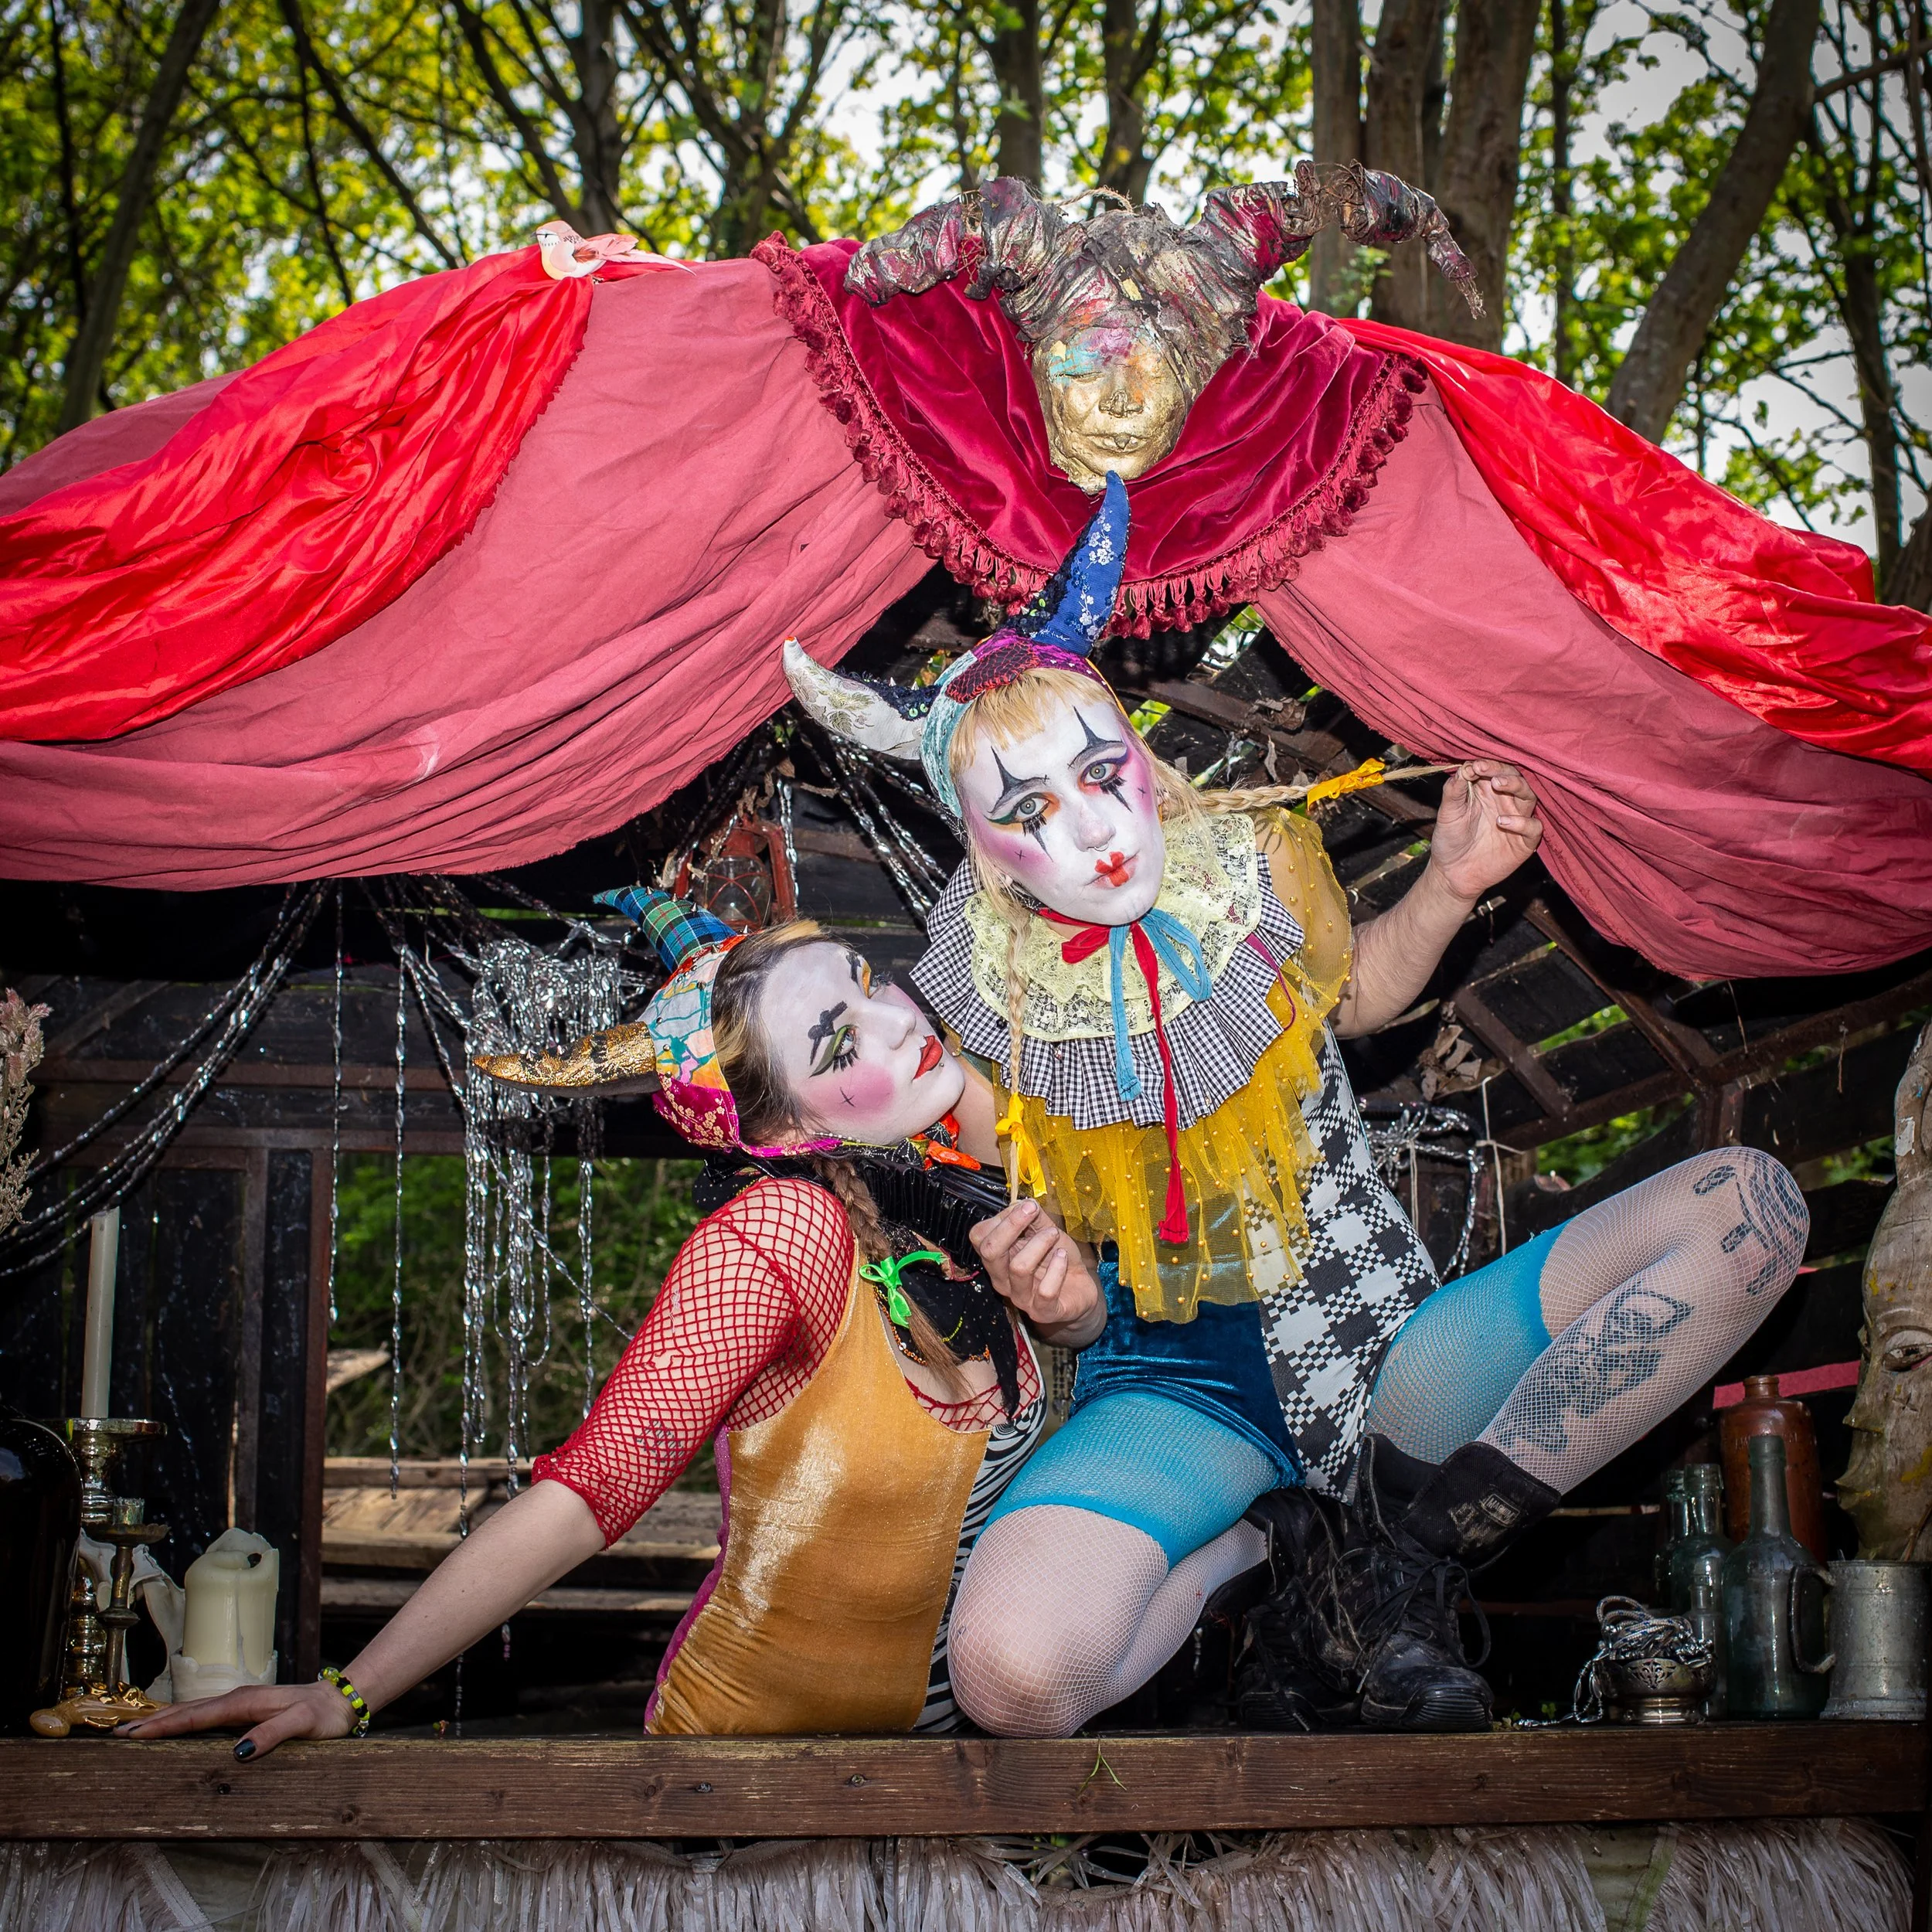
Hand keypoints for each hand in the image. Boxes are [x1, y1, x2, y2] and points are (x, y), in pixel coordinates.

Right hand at [115, 1679, 353, 1757]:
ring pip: (195, 1711)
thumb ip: (272, 1735)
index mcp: (245, 1702)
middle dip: (153, 1721)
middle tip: (119, 1733)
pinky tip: (175, 1729)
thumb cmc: (322, 1715)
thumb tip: (238, 1752)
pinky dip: (184, 1720)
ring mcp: (241, 1704)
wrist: (340, 1700)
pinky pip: (207, 1716)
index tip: (133, 1733)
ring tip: (136, 1730)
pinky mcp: (246, 1711)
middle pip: (188, 1711)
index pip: (196, 1716)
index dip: (163, 1725)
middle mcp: (239, 1700)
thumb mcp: (302, 1725)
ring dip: (165, 1719)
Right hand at [970, 1199, 1104, 1345]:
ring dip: (1039, 1244)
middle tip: (1033, 1211)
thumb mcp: (1047, 1233)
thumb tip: (1025, 1203)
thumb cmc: (1057, 1260)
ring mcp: (1021, 1298)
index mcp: (998, 1258)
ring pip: (1018, 1268)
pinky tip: (1063, 1257)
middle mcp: (1003, 1279)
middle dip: (1012, 1225)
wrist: (1080, 1291)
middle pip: (991, 1252)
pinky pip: (1045, 1291)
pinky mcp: (1043, 1312)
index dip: (1001, 1218)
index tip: (1026, 1206)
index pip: (980, 1237)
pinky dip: (1057, 1269)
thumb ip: (1036, 1219)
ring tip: (1054, 1235)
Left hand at [1426, 761, 1542, 903]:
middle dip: (1504, 772)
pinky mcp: (1524, 842)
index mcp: (1488, 792)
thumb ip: (1454, 790)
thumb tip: (1464, 767)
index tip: (1476, 766)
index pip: (1495, 771)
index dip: (1489, 765)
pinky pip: (1534, 828)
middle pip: (1516, 779)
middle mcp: (1505, 802)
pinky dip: (1523, 823)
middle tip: (1489, 773)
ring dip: (1516, 787)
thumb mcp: (1447, 813)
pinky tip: (1502, 822)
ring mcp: (1517, 820)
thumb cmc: (1450, 839)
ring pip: (1529, 797)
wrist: (1451, 873)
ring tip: (1497, 785)